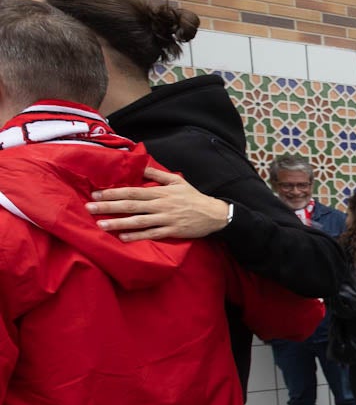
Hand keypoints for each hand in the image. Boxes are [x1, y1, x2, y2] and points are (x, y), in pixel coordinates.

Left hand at [86, 166, 230, 240]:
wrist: (215, 214)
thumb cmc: (194, 197)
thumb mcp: (177, 181)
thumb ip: (157, 175)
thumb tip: (141, 167)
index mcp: (160, 193)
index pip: (132, 192)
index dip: (114, 192)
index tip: (97, 193)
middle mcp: (160, 205)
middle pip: (131, 205)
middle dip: (109, 206)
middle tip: (90, 207)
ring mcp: (166, 219)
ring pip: (138, 221)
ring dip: (118, 223)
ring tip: (101, 224)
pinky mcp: (172, 231)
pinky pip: (151, 234)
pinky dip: (137, 236)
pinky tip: (123, 237)